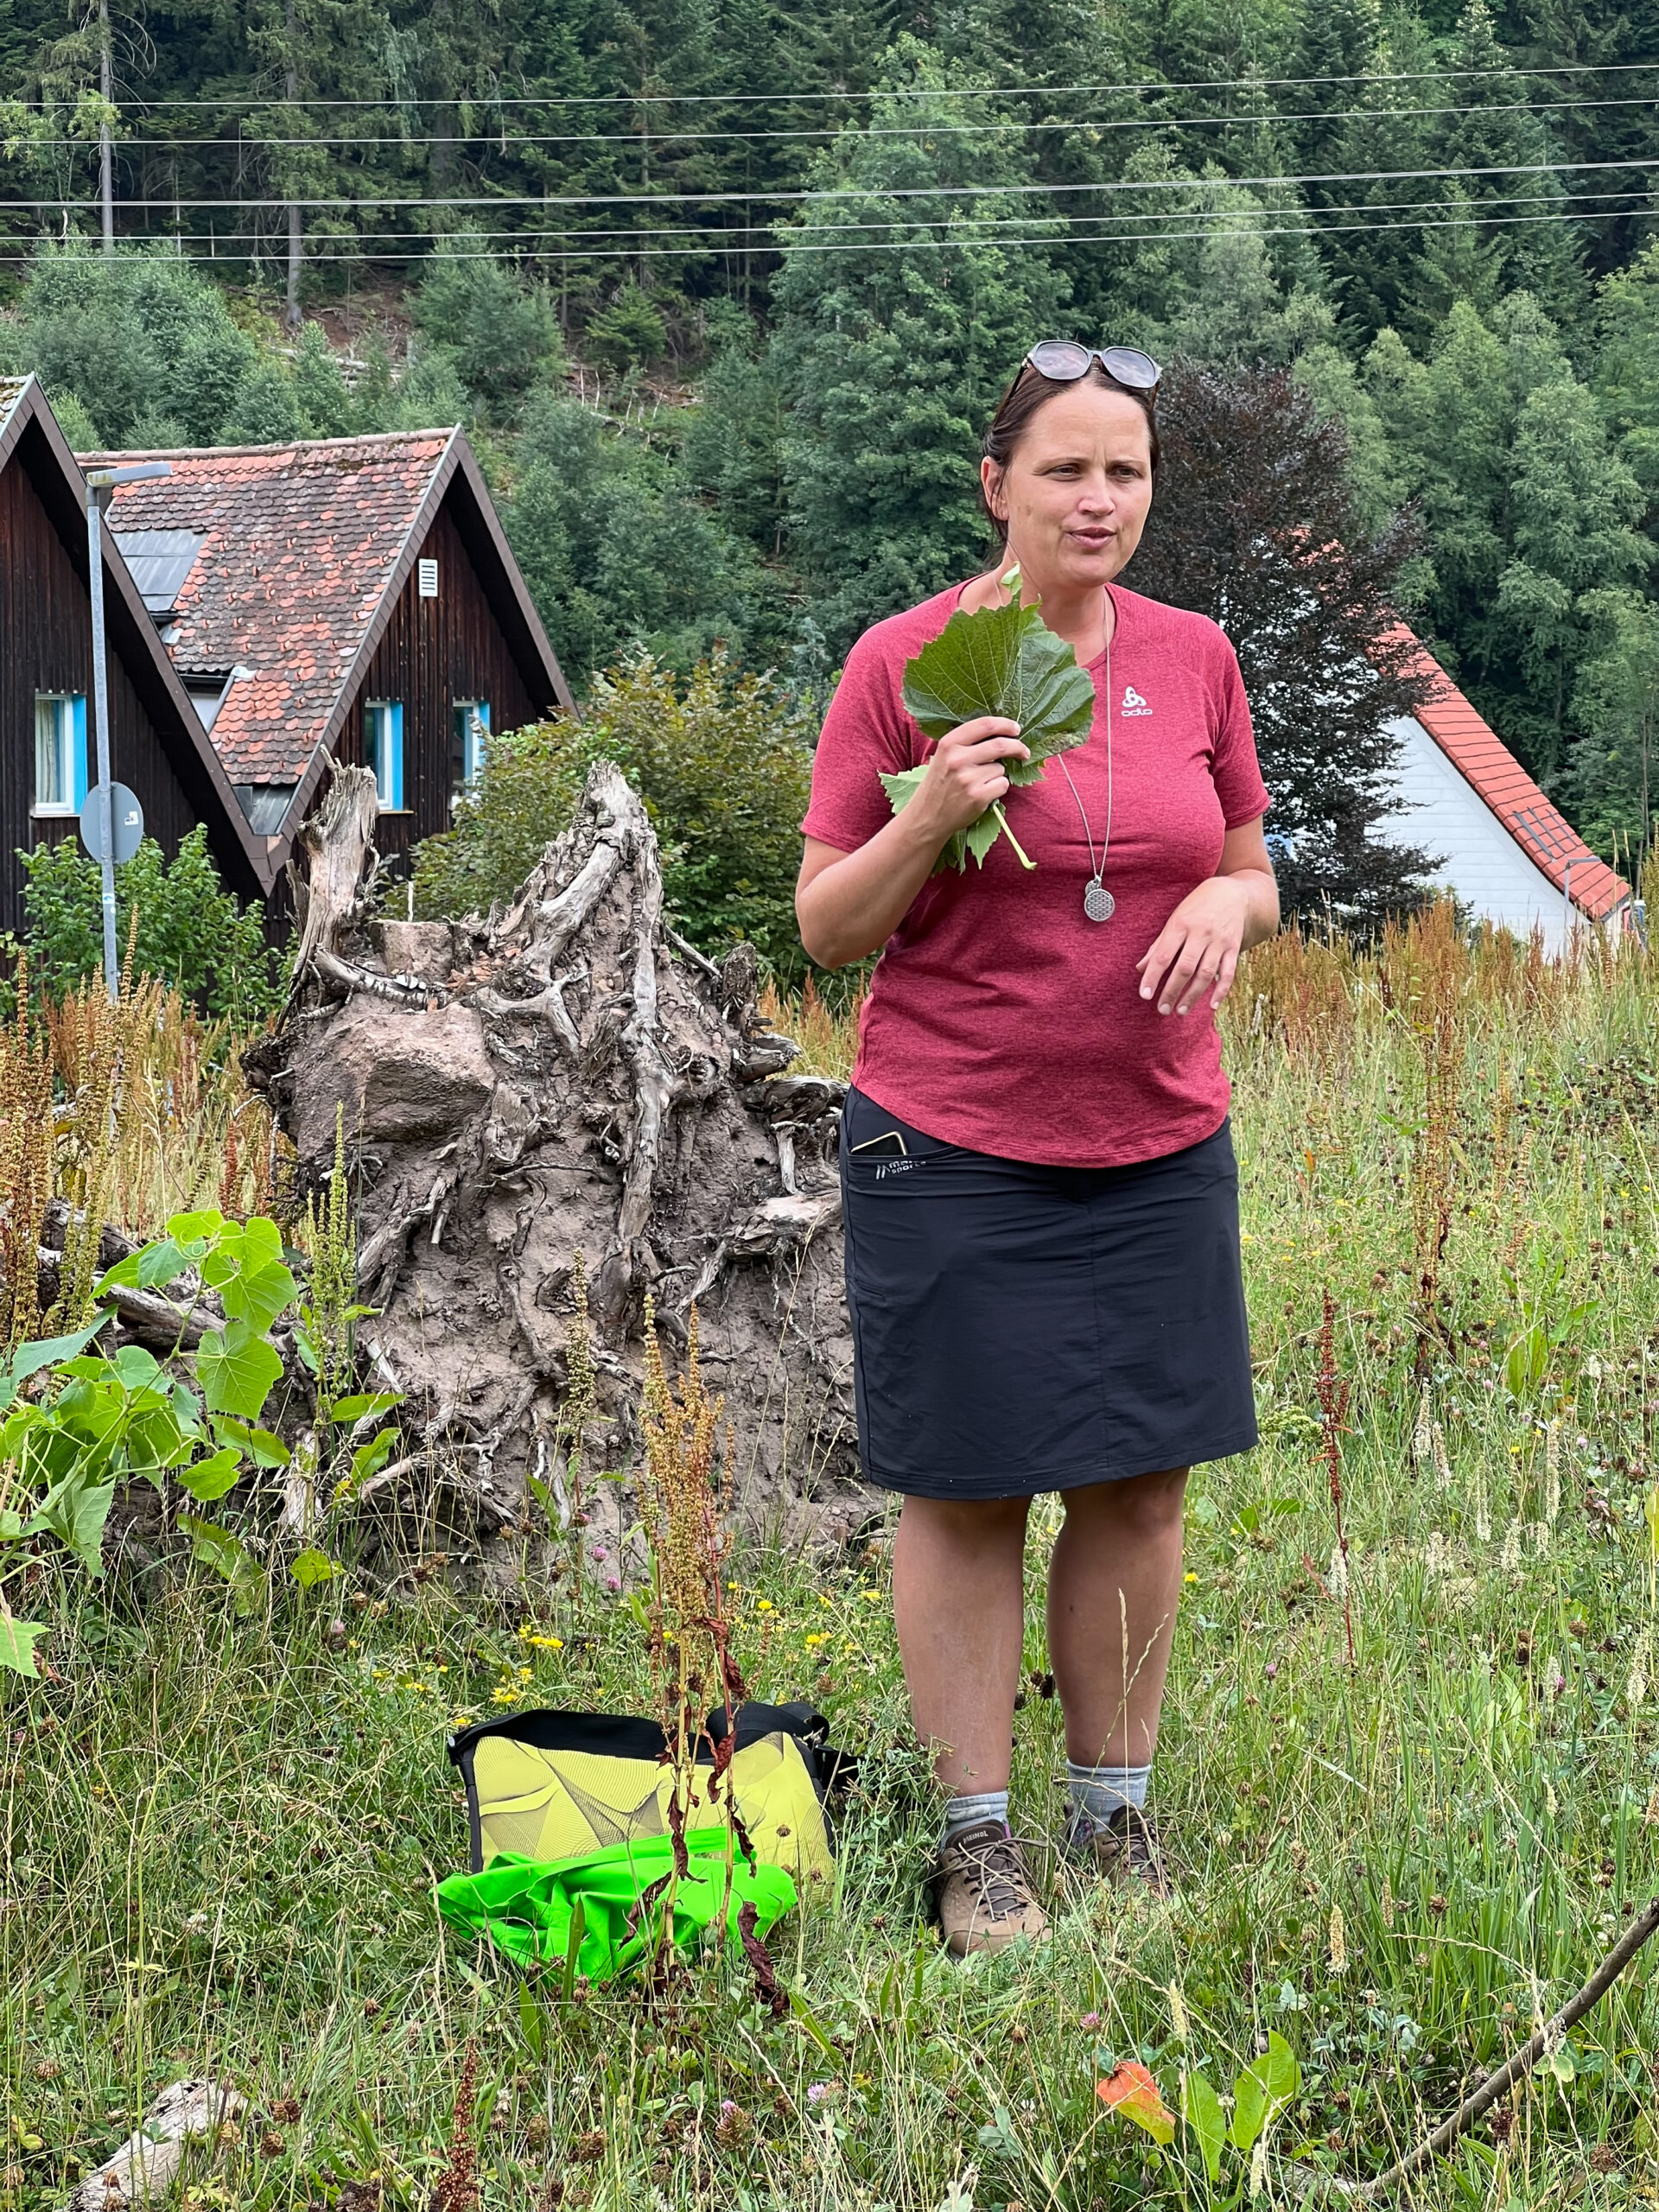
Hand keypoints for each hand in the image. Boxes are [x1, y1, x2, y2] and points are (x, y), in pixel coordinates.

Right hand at [914, 717, 1030, 839]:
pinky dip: (998, 789)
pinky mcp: (978, 796)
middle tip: (1024, 752)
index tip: (1016, 729)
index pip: (985, 724)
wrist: (927, 817)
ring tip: (979, 784)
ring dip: (997, 775)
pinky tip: (982, 794)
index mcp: (949, 743)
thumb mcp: (943, 756)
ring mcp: (968, 778)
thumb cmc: (939, 784)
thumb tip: (1000, 732)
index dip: (1005, 724)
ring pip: (1001, 768)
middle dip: (1018, 748)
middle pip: (1000, 745)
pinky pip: (1002, 785)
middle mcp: (958, 758)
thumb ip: (965, 743)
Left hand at [1137, 878, 1251, 1015]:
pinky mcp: (1234, 947)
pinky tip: (1212, 1006)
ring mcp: (1219, 941)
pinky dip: (1221, 990)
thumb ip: (1159, 945)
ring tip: (1181, 1010)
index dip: (1153, 977)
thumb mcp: (1175, 919)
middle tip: (1162, 1009)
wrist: (1233, 893)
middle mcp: (1200, 933)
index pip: (1163, 955)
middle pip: (1184, 967)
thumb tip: (1141, 968)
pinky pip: (1229, 972)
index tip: (1144, 995)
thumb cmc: (1197, 907)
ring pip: (1206, 973)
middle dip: (1172, 990)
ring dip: (1193, 995)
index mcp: (1180, 925)